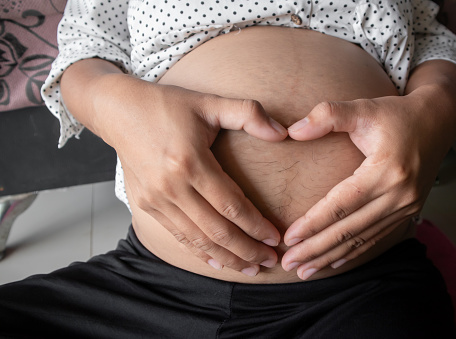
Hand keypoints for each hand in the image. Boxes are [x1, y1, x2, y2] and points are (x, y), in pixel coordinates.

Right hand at [95, 77, 287, 275]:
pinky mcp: (147, 205)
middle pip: (216, 230)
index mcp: (190, 162)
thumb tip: (283, 132)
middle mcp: (171, 186)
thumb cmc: (166, 106)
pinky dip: (199, 251)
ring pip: (197, 239)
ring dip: (226, 257)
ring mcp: (156, 199)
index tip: (275, 238)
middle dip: (246, 250)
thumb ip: (248, 114)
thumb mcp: (209, 102)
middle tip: (270, 260)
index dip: (256, 225)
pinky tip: (216, 261)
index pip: (231, 205)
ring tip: (249, 268)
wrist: (118, 110)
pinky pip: (178, 236)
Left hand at [281, 86, 455, 279]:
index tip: (288, 238)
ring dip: (332, 256)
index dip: (313, 223)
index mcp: (386, 171)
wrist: (438, 121)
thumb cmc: (396, 114)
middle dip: (316, 249)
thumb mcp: (363, 107)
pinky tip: (335, 262)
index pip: (341, 205)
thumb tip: (293, 131)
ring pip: (362, 239)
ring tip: (305, 271)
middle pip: (349, 230)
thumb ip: (327, 115)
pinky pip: (376, 237)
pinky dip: (354, 252)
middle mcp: (399, 195)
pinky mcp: (408, 211)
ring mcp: (406, 207)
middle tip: (289, 264)